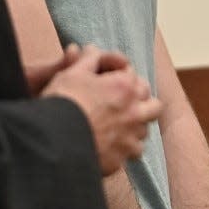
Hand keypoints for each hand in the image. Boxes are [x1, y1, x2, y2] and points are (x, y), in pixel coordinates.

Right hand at [41, 44, 161, 174]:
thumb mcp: (72, 73)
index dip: (120, 75)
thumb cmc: (63, 102)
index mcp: (124, 87)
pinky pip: (131, 154)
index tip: (106, 79)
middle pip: (154, 105)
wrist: (55, 140)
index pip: (134, 75)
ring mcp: (130, 138)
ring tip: (116, 125)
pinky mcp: (121, 159)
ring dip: (135, 126)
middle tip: (122, 102)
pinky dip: (124, 149)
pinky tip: (109, 145)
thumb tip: (94, 49)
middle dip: (141, 101)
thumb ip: (88, 60)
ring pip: (145, 131)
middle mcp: (134, 112)